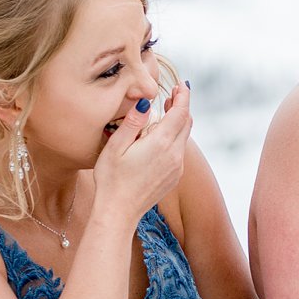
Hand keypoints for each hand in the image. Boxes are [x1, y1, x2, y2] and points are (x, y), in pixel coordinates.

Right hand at [92, 72, 192, 230]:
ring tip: (166, 111)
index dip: (183, 95)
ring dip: (179, 122)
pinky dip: (176, 138)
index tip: (181, 85)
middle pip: (187, 122)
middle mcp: (174, 155)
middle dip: (182, 106)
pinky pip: (180, 151)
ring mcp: (177, 168)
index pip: (181, 112)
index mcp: (162, 143)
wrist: (118, 214)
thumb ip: (133, 122)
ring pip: (185, 137)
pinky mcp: (174, 177)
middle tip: (173, 94)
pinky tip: (162, 138)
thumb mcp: (115, 146)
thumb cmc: (111, 180)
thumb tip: (146, 102)